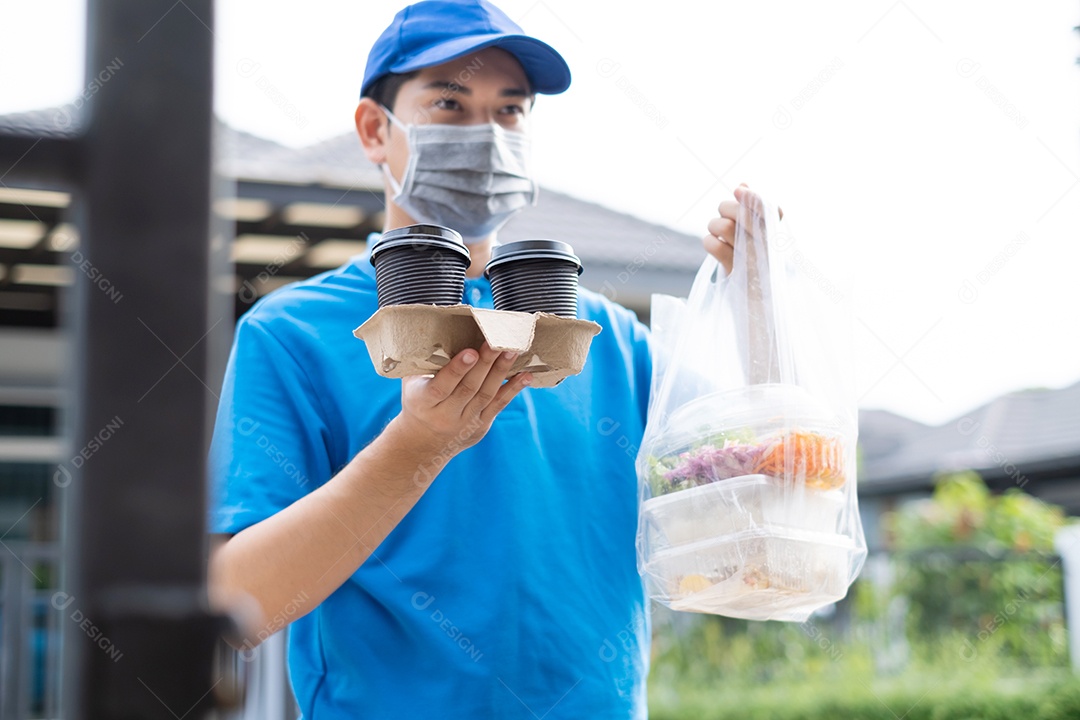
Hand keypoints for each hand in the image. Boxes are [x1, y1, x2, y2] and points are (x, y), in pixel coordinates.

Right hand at [397, 343, 530, 457]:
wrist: (422, 441)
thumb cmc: (418, 400)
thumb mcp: (411, 382)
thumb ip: (424, 362)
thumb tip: (436, 331)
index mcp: (424, 401)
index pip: (442, 385)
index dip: (457, 369)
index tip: (471, 352)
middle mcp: (445, 414)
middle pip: (469, 388)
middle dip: (485, 363)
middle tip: (498, 343)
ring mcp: (465, 422)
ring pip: (486, 395)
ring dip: (501, 372)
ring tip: (513, 351)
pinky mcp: (480, 426)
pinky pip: (498, 406)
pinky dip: (513, 390)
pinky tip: (525, 376)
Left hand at [701, 183, 782, 274]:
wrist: (762, 300)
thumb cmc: (759, 261)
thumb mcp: (759, 235)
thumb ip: (752, 209)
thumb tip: (742, 184)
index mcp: (777, 233)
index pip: (770, 209)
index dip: (753, 197)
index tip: (738, 190)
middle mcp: (767, 245)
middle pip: (742, 213)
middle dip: (726, 208)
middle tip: (724, 215)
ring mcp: (751, 259)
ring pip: (724, 226)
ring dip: (714, 225)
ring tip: (718, 233)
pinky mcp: (735, 272)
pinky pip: (714, 246)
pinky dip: (709, 242)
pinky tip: (715, 246)